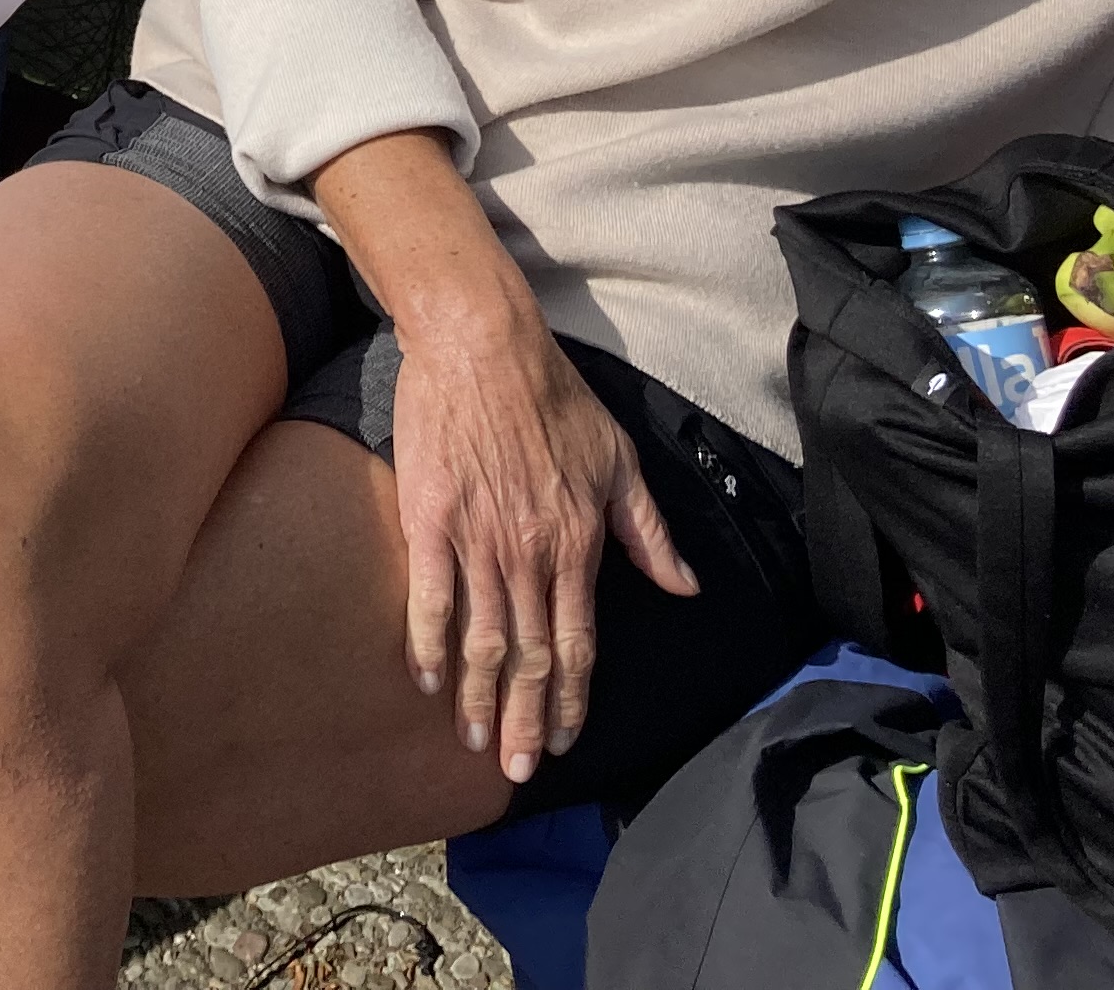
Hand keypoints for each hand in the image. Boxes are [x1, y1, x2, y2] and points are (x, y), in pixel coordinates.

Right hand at [387, 315, 697, 788]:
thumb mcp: (620, 461)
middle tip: (517, 770)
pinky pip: (430, 595)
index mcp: (579, 543)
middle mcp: (531, 552)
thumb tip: (685, 587)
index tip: (566, 742)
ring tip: (476, 741)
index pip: (579, 641)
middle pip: (532, 655)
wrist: (483, 343)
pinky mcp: (430, 518)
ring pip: (484, 637)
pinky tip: (429, 679)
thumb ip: (648, 532)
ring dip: (481, 696)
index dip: (572, 698)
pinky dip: (429, 642)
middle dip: (526, 719)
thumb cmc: (554, 397)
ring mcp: (477, 538)